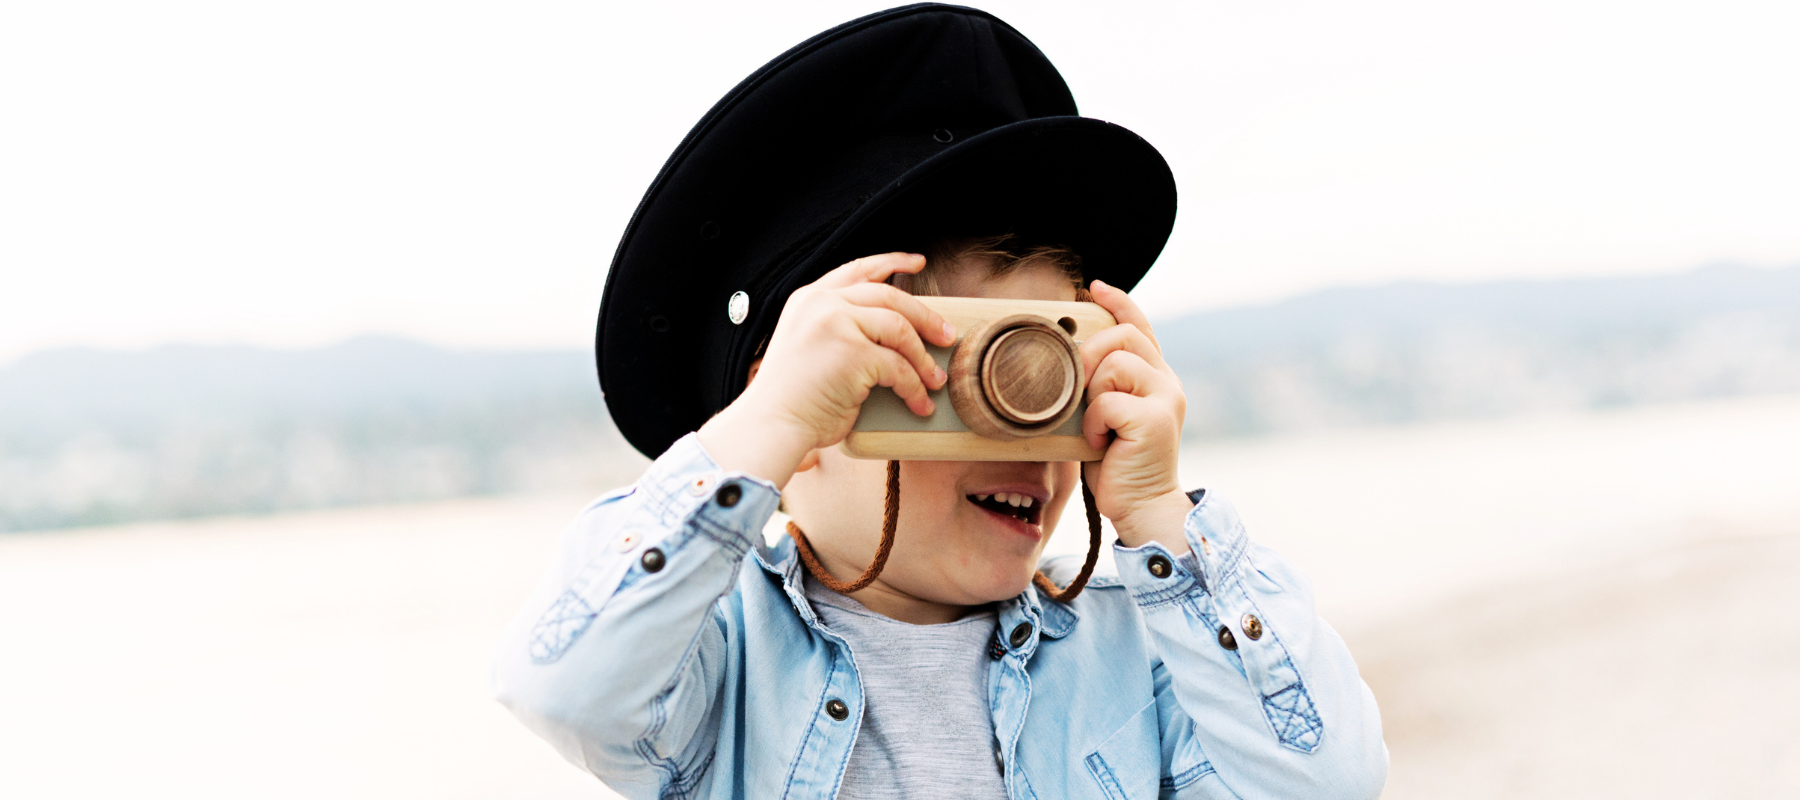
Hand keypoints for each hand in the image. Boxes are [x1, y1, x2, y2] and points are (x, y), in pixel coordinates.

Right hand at [697, 253, 956, 487]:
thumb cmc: (791, 398)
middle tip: (946, 335)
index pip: (858, 270)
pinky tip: (919, 403)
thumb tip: (891, 336)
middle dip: (925, 317)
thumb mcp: (809, 345)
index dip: (891, 262)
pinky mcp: (854, 352)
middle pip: (890, 297)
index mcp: (809, 299)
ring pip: (900, 330)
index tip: (916, 262)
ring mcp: (838, 324)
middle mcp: (822, 304)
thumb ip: (840, 329)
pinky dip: (914, 388)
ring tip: (935, 379)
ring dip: (923, 358)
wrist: (772, 423)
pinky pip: (898, 367)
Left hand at [1079, 280, 1193, 551]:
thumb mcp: (1107, 416)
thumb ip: (1102, 386)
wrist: (1143, 507)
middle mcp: (1167, 382)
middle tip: (1079, 388)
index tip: (1094, 287)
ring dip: (1092, 394)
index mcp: (1157, 378)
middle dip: (1090, 354)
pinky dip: (1092, 422)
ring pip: (1114, 364)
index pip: (1141, 324)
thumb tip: (1071, 359)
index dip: (1118, 301)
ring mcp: (1165, 399)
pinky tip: (1099, 442)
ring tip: (1095, 425)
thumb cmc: (1117, 464)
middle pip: (1123, 336)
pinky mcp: (1155, 419)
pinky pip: (1107, 400)